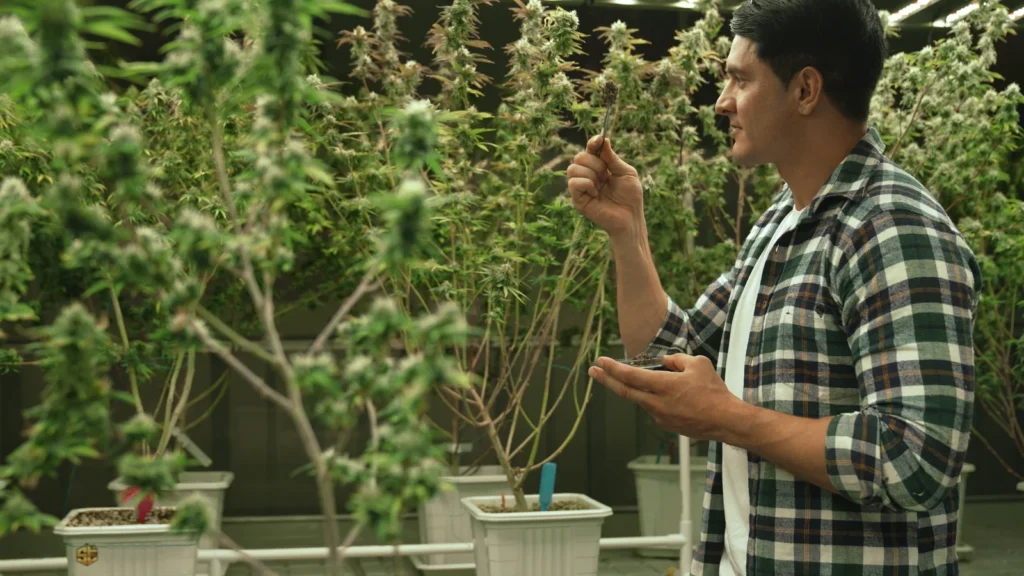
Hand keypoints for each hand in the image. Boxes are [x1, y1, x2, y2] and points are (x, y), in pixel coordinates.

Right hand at [566, 136, 643, 237]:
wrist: (631, 217)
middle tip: (606, 175)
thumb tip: (603, 139)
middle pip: (579, 157)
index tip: (599, 140)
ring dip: (590, 174)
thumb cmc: (631, 197)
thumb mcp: (626, 172)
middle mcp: (588, 176)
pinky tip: (595, 193)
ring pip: (573, 168)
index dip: (592, 143)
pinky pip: (574, 183)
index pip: (589, 151)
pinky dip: (586, 184)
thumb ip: (613, 158)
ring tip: (601, 186)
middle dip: (595, 163)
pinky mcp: (578, 200)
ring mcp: (581, 188)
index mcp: (599, 168)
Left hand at [588, 353, 740, 440]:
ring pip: (641, 399)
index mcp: (664, 386)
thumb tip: (664, 362)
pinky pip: (654, 408)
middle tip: (592, 371)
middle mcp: (657, 403)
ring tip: (644, 380)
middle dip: (606, 380)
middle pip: (625, 392)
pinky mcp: (666, 425)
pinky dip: (653, 398)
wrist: (726, 421)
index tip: (600, 361)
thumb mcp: (698, 364)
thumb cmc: (714, 391)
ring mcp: (660, 417)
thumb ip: (676, 360)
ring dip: (635, 389)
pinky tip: (669, 396)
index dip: (613, 368)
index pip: (631, 376)